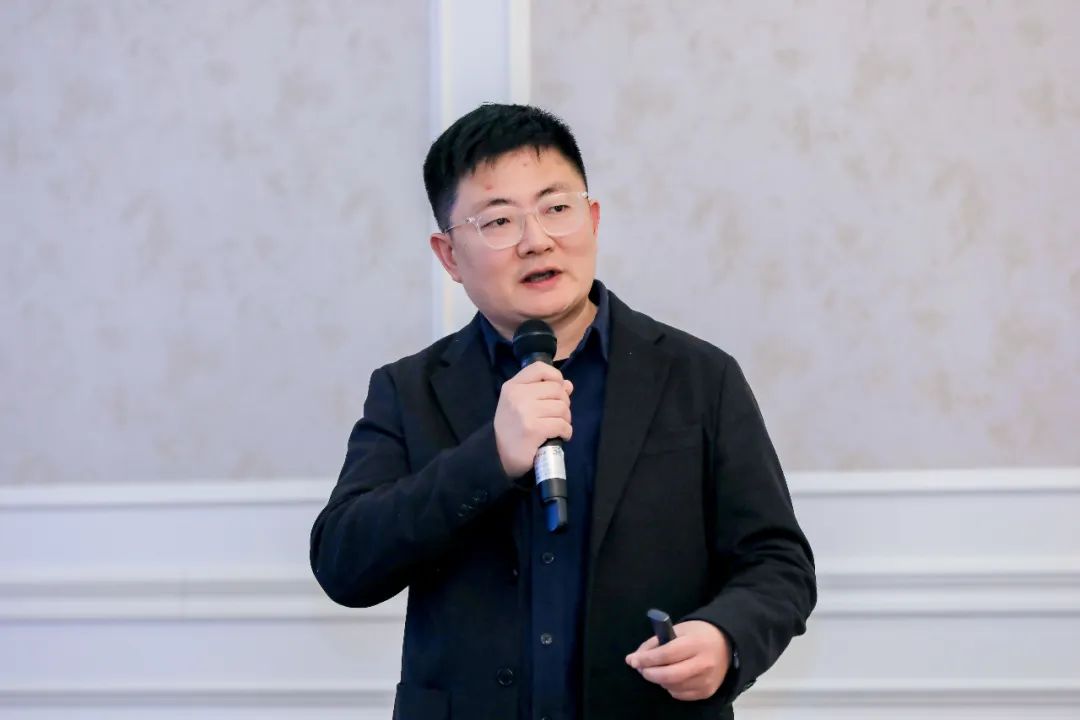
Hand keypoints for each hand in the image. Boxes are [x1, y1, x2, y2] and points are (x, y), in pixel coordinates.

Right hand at [494, 362, 573, 476]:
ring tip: (558, 426)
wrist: (498, 456)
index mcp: (512, 386)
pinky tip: (560, 436)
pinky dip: (566, 432)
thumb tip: (568, 385)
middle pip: (557, 389)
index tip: (557, 390)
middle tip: (558, 415)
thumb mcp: (520, 403)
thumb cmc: (512, 428)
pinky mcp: (534, 429)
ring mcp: (525, 412)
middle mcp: (518, 395)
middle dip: (564, 403)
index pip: (540, 368)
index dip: (555, 376)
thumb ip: (542, 391)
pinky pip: (562, 425)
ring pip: (562, 408)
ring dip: (565, 419)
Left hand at [625, 620, 731, 701]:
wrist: (726, 643)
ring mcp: (706, 680)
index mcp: (695, 643)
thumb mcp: (677, 629)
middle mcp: (703, 663)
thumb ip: (655, 643)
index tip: (632, 660)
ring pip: (673, 687)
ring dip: (659, 680)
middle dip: (649, 673)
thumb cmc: (697, 634)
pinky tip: (671, 677)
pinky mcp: (707, 691)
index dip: (647, 659)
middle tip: (641, 669)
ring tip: (657, 670)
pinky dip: (670, 687)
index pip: (667, 654)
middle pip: (669, 675)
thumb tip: (633, 659)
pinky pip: (681, 694)